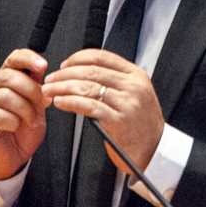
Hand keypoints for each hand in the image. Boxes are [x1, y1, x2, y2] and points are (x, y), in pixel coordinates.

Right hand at [0, 49, 50, 179]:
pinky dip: (13, 121)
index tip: (42, 64)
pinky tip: (15, 127)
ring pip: (5, 96)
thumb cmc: (23, 130)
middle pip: (9, 76)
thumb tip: (41, 68)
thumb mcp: (36, 105)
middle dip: (32, 89)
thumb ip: (37, 86)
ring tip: (31, 120)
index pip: (12, 59)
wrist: (13, 158)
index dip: (27, 58)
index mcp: (3, 79)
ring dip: (25, 109)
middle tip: (44, 102)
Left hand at [42, 49, 163, 173]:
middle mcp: (133, 86)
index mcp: (136, 75)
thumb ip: (115, 81)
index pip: (102, 57)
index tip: (64, 64)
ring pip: (87, 88)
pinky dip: (70, 102)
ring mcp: (127, 103)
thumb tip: (82, 72)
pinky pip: (88, 106)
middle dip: (65, 74)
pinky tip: (60, 102)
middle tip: (50, 79)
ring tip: (50, 91)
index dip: (79, 58)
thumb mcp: (135, 94)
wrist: (155, 150)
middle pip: (91, 71)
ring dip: (63, 87)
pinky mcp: (119, 121)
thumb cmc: (142, 124)